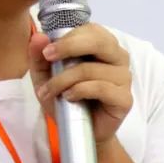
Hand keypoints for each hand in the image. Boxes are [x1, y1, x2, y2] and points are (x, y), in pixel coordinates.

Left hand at [28, 24, 132, 143]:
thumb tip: (38, 36)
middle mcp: (118, 58)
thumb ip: (39, 56)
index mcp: (103, 46)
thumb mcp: (45, 77)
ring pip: (92, 68)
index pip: (91, 30)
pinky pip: (100, 88)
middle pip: (98, 42)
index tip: (47, 50)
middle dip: (69, 47)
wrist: (80, 132)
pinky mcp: (124, 99)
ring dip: (64, 79)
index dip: (68, 37)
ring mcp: (124, 78)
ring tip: (50, 91)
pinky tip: (68, 97)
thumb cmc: (66, 99)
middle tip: (48, 57)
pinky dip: (79, 91)